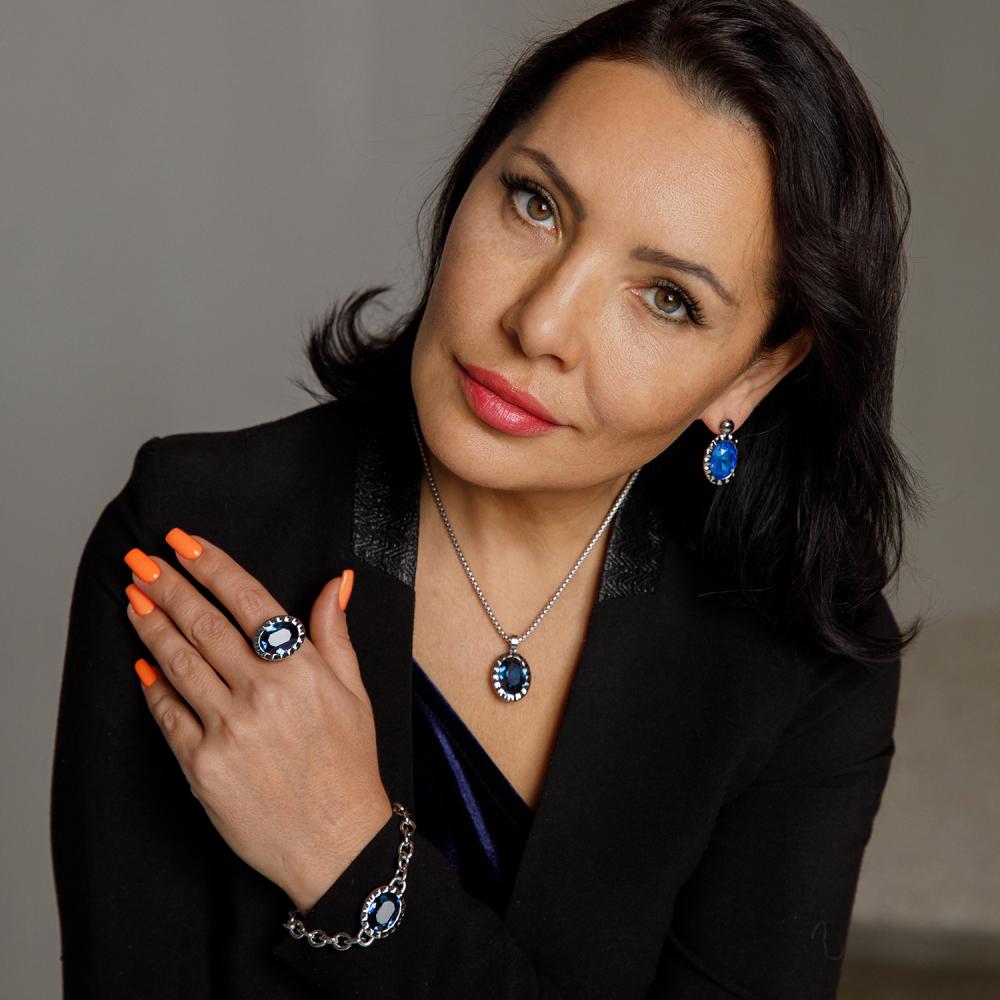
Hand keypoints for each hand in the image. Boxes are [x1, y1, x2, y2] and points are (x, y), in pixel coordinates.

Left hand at [123, 529, 392, 910]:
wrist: (335, 841)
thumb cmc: (348, 764)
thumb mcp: (355, 691)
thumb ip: (335, 633)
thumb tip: (335, 581)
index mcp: (301, 669)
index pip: (248, 600)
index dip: (212, 566)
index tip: (184, 542)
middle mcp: (261, 693)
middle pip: (203, 624)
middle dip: (167, 586)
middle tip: (141, 561)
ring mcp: (228, 729)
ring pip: (178, 663)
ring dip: (151, 626)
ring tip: (134, 599)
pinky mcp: (202, 766)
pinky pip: (169, 714)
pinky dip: (153, 685)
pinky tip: (143, 664)